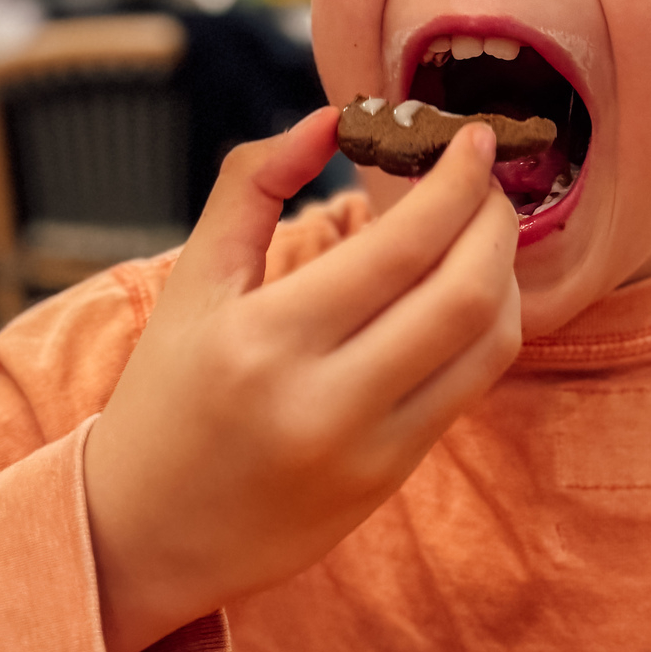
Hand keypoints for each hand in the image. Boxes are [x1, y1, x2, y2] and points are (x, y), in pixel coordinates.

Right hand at [84, 107, 520, 651]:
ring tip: (484, 229)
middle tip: (491, 177)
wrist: (145, 532)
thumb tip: (332, 119)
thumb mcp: (191, 282)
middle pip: (464, 294)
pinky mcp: (390, 479)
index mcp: (264, 339)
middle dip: (495, 220)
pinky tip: (469, 290)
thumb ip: (252, 186)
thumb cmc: (165, 394)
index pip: (401, 247)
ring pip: (487, 346)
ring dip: (506, 273)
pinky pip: (470, 389)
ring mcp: (367, 449)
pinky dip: (487, 327)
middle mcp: (323, 400)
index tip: (474, 139)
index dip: (457, 184)